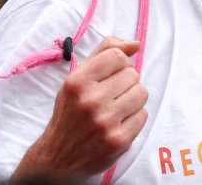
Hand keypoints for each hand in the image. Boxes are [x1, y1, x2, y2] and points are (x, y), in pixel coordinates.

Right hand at [14, 38, 148, 179]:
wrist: (58, 158)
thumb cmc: (71, 112)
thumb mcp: (78, 78)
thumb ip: (105, 53)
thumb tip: (136, 44)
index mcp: (77, 83)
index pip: (117, 56)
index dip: (119, 64)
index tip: (110, 75)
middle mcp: (90, 101)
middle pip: (132, 74)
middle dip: (125, 83)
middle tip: (109, 96)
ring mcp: (105, 122)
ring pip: (141, 93)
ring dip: (132, 99)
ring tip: (115, 109)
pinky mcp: (119, 140)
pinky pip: (143, 115)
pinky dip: (134, 118)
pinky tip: (117, 124)